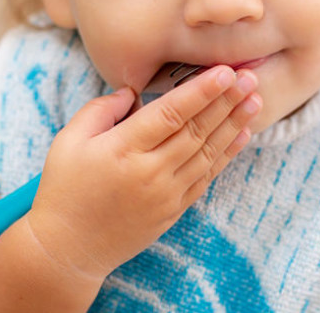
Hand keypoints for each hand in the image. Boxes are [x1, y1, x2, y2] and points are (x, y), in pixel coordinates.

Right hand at [26, 66, 260, 279]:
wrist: (68, 248)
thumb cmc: (64, 189)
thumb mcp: (67, 141)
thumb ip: (99, 110)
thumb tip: (131, 93)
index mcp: (122, 149)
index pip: (170, 114)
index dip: (201, 91)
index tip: (225, 71)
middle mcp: (149, 171)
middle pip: (196, 130)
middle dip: (226, 101)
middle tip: (250, 76)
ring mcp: (165, 194)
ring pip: (207, 153)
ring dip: (234, 125)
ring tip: (255, 100)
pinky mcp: (173, 211)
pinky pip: (206, 178)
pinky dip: (226, 155)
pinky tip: (241, 135)